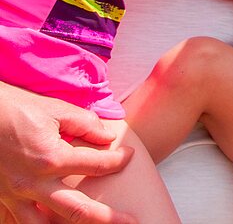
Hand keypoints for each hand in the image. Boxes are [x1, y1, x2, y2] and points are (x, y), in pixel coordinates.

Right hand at [0, 83, 135, 223]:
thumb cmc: (14, 108)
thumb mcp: (54, 109)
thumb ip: (85, 124)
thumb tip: (107, 138)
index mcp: (51, 158)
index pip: (97, 165)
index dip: (119, 160)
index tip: (129, 155)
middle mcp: (33, 183)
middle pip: (78, 210)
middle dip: (108, 218)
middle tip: (133, 222)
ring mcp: (14, 195)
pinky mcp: (1, 198)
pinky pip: (18, 221)